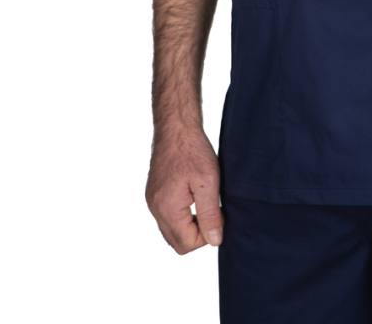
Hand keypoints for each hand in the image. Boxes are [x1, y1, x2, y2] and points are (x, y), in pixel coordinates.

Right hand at [145, 126, 223, 253]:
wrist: (176, 127)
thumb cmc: (192, 150)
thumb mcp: (208, 182)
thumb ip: (210, 214)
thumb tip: (214, 241)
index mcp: (168, 208)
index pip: (186, 244)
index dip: (207, 235)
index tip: (219, 214)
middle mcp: (155, 209)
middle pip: (177, 242)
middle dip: (197, 233)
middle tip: (213, 210)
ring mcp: (152, 202)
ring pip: (171, 231)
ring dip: (190, 224)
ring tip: (204, 201)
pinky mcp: (154, 194)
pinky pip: (167, 217)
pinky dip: (182, 215)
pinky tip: (194, 197)